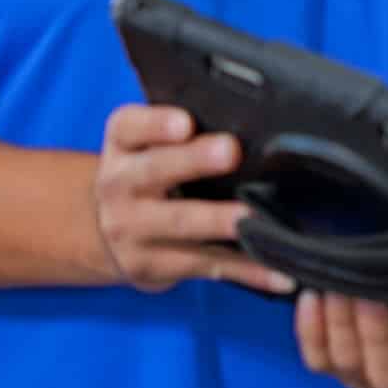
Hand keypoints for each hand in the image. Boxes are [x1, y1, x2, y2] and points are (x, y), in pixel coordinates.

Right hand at [90, 103, 296, 294]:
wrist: (108, 230)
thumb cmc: (150, 170)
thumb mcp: (147, 142)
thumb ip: (182, 128)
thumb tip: (251, 114)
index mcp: (122, 143)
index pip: (130, 126)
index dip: (156, 123)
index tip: (185, 122)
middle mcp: (119, 184)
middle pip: (155, 170)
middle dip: (193, 161)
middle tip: (230, 151)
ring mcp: (132, 230)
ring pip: (180, 223)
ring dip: (218, 221)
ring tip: (252, 217)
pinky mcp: (155, 265)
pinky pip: (206, 264)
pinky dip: (246, 270)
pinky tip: (279, 273)